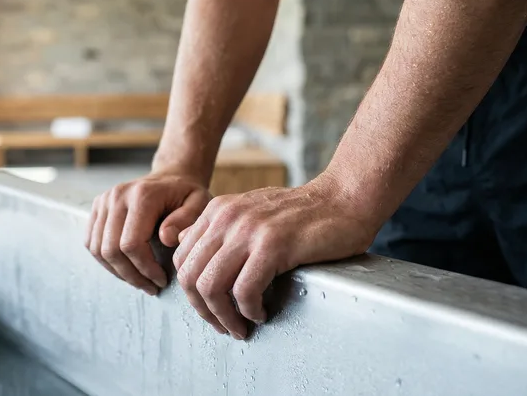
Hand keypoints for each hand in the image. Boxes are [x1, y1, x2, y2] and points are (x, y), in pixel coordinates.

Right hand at [86, 173, 211, 295]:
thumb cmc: (187, 195)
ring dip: (118, 272)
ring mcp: (103, 201)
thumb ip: (187, 220)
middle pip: (111, 250)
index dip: (145, 269)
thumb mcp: (200, 203)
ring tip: (139, 280)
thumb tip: (166, 238)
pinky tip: (126, 268)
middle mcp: (117, 196)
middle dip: (131, 275)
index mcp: (142, 195)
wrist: (171, 177)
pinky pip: (91, 243)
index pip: (131, 244)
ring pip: (98, 250)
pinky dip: (106, 261)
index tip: (161, 280)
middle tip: (151, 286)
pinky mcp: (97, 207)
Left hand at [173, 174, 381, 338]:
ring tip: (241, 327)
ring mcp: (248, 230)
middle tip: (225, 327)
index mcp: (217, 211)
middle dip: (204, 311)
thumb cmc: (302, 213)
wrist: (344, 199)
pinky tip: (262, 312)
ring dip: (224, 317)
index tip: (211, 311)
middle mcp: (226, 217)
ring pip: (211, 287)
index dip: (191, 294)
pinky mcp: (273, 244)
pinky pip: (245, 290)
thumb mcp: (250, 211)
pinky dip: (250, 310)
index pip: (182, 260)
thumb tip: (183, 242)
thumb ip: (218, 227)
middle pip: (190, 277)